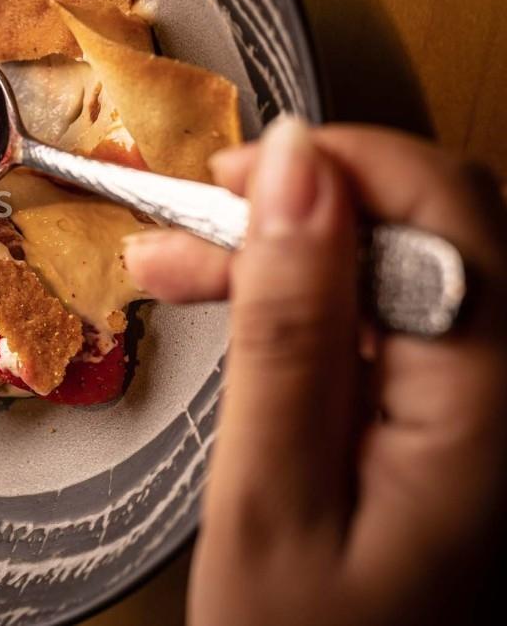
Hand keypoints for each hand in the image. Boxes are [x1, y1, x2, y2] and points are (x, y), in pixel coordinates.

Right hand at [125, 120, 506, 624]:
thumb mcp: (273, 495)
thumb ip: (290, 328)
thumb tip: (292, 175)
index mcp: (492, 404)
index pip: (442, 205)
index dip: (336, 163)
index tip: (234, 173)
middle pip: (425, 229)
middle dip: (300, 208)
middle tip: (191, 220)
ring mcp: (489, 410)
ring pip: (399, 272)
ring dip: (291, 257)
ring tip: (182, 269)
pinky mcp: (458, 428)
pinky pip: (392, 329)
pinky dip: (311, 312)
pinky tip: (241, 318)